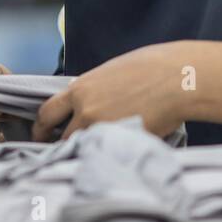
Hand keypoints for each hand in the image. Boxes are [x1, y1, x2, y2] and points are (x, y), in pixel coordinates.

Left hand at [33, 42, 190, 141]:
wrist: (180, 78)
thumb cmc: (152, 67)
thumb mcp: (112, 71)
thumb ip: (93, 89)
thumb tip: (86, 102)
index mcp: (81, 89)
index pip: (46, 113)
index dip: (42, 126)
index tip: (42, 133)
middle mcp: (86, 111)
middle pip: (61, 137)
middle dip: (59, 144)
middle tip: (60, 151)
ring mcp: (104, 129)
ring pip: (83, 149)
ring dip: (85, 151)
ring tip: (92, 151)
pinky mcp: (122, 143)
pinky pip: (107, 154)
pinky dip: (108, 155)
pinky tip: (113, 153)